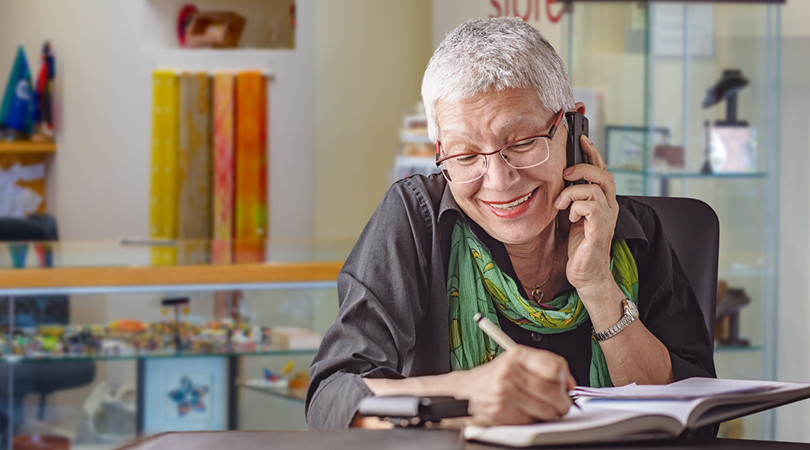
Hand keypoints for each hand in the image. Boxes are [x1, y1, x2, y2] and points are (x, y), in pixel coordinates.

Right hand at [454, 346, 574, 425]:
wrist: (463, 392)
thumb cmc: (492, 377)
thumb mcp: (515, 362)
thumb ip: (542, 367)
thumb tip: (569, 383)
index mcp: (517, 355)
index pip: (555, 366)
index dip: (566, 379)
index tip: (567, 386)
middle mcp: (510, 372)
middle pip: (554, 392)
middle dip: (563, 402)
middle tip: (561, 404)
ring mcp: (505, 392)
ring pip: (547, 410)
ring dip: (549, 414)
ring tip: (541, 409)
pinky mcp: (502, 412)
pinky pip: (532, 421)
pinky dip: (533, 421)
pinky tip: (525, 413)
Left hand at [554, 135, 618, 300]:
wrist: (587, 275)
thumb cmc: (579, 247)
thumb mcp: (571, 217)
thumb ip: (570, 199)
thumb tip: (558, 182)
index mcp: (603, 202)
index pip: (602, 171)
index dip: (593, 154)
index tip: (581, 140)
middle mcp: (609, 207)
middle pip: (604, 174)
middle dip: (584, 167)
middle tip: (566, 173)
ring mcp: (606, 218)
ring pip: (595, 188)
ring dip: (572, 192)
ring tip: (561, 205)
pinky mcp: (600, 229)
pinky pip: (591, 206)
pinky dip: (575, 207)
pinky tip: (570, 218)